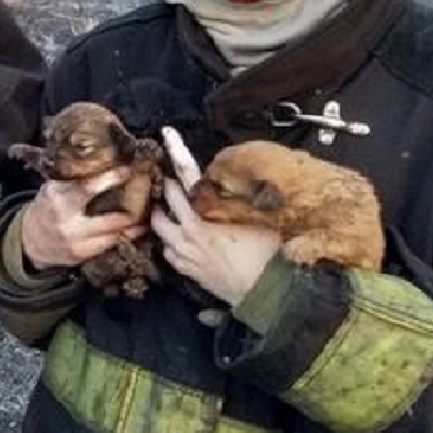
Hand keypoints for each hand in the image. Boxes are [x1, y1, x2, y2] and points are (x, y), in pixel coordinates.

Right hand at [21, 169, 147, 268]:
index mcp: (58, 197)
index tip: (131, 169)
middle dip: (134, 209)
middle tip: (151, 195)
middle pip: (110, 218)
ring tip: (150, 214)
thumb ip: (73, 178)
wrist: (31, 240)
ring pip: (115, 235)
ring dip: (135, 225)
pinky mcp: (83, 255)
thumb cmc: (47, 206)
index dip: (112, 178)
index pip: (89, 187)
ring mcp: (76, 241)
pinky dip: (125, 236)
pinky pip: (111, 245)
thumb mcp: (53, 187)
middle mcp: (68, 221)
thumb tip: (103, 157)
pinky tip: (137, 229)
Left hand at [152, 127, 280, 305]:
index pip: (186, 179)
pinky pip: (169, 254)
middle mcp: (188, 237)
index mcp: (204, 219)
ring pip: (161, 233)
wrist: (269, 298)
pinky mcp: (189, 274)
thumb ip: (249, 202)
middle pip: (163, 207)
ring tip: (166, 211)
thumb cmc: (270, 257)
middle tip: (164, 182)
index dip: (175, 153)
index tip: (165, 134)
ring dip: (163, 220)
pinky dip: (170, 244)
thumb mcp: (264, 221)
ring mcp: (185, 257)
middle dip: (162, 193)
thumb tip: (251, 184)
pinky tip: (177, 242)